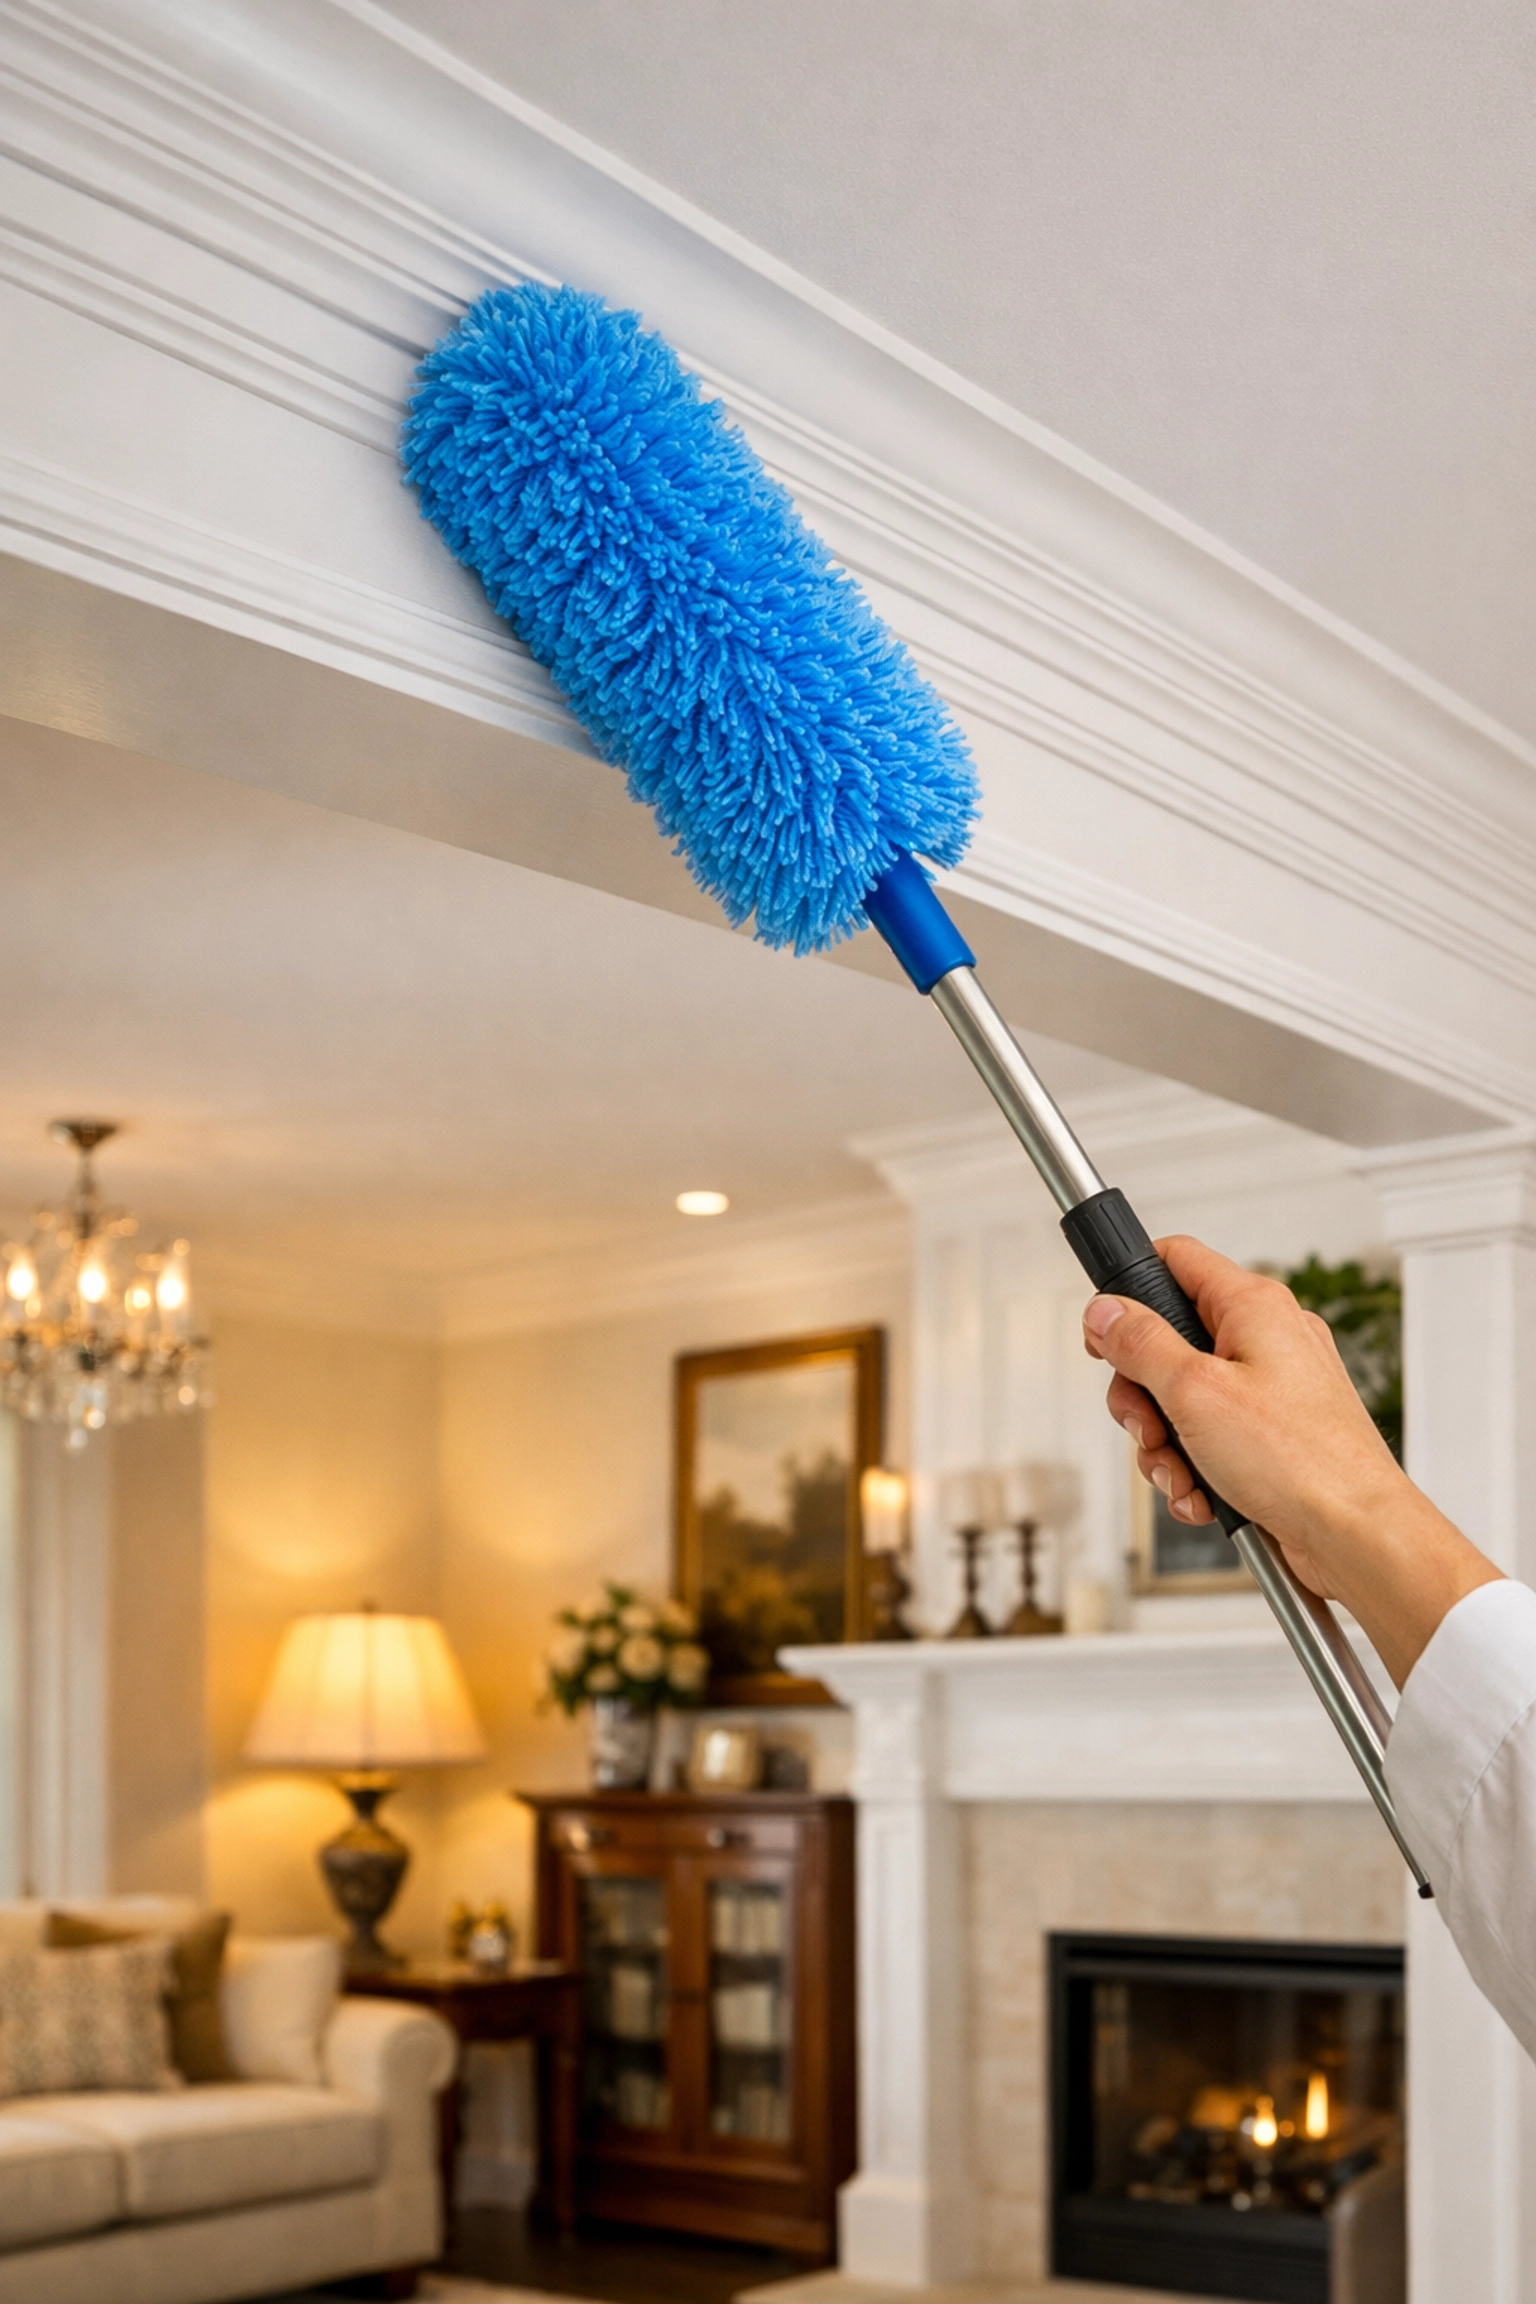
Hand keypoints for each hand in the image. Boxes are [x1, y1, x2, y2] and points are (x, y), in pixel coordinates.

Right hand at [1082, 1234, 1499, 1685]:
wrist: (1356, 1533)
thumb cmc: (1301, 1460)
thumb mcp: (1194, 1392)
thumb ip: (1140, 1344)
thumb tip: (1106, 1311)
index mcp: (1253, 1306)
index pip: (1175, 1259)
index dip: (1129, 1289)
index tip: (1104, 1331)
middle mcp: (1267, 1338)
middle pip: (1169, 1343)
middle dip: (1144, 1397)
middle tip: (1148, 1427)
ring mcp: (1272, 1388)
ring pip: (1184, 1401)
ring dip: (1168, 1445)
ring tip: (1183, 1475)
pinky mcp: (1274, 1434)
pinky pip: (1211, 1438)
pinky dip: (1198, 1469)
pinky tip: (1205, 1495)